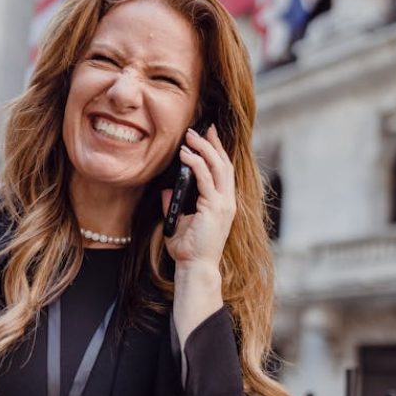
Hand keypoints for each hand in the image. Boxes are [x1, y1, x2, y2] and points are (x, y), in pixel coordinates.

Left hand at [161, 124, 235, 268]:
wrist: (195, 267)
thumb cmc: (188, 250)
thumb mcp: (178, 222)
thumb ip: (175, 204)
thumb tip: (167, 190)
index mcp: (223, 203)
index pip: (224, 171)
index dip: (218, 151)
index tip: (209, 135)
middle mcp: (227, 201)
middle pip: (224, 164)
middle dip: (213, 143)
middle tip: (202, 128)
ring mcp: (224, 204)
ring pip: (218, 167)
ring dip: (204, 148)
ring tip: (191, 135)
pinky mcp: (215, 207)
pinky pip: (205, 179)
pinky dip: (196, 163)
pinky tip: (185, 154)